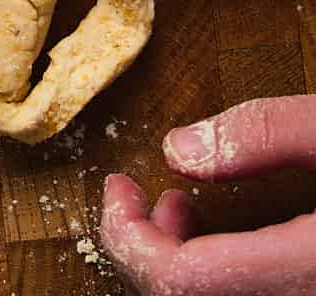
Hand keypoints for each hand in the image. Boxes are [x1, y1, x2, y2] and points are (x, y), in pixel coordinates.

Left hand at [101, 96, 315, 293]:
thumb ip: (261, 135)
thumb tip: (179, 147)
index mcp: (305, 266)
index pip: (185, 278)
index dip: (131, 235)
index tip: (117, 188)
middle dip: (147, 244)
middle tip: (136, 195)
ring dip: (180, 258)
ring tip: (177, 204)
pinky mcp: (309, 291)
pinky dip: (213, 270)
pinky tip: (218, 234)